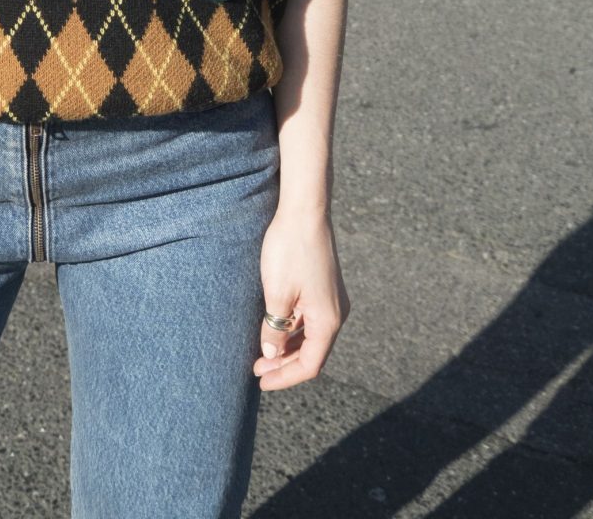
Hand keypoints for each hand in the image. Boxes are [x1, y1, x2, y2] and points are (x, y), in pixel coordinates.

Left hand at [252, 207, 349, 389]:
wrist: (305, 210)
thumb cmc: (290, 250)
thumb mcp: (277, 293)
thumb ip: (274, 328)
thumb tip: (271, 353)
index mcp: (328, 321)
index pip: (309, 364)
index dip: (285, 377)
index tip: (261, 381)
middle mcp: (336, 314)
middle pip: (312, 353)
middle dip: (284, 364)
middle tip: (256, 369)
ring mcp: (331, 300)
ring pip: (310, 336)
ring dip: (287, 347)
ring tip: (262, 352)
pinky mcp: (324, 287)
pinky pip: (310, 319)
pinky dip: (292, 329)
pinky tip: (274, 327)